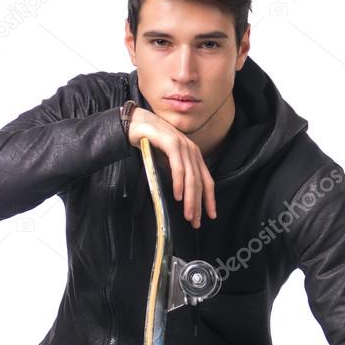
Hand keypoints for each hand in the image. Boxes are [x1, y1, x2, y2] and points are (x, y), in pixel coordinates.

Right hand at [127, 106, 215, 228]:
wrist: (134, 123)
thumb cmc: (150, 143)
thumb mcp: (166, 162)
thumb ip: (175, 174)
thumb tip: (181, 196)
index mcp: (193, 155)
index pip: (206, 180)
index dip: (209, 199)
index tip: (210, 215)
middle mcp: (191, 150)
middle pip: (199, 181)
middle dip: (199, 204)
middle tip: (195, 221)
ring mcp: (182, 145)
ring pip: (191, 176)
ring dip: (190, 198)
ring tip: (188, 214)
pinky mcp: (170, 142)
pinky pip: (178, 166)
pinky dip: (179, 182)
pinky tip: (178, 195)